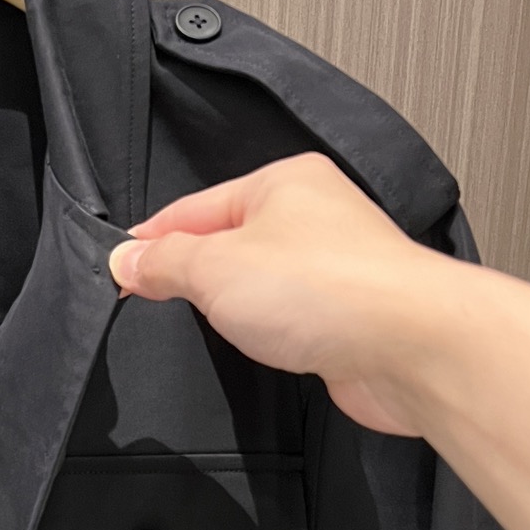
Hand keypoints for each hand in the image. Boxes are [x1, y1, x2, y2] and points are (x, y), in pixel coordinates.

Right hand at [108, 152, 453, 434]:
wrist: (409, 345)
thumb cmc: (330, 289)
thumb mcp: (215, 267)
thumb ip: (164, 262)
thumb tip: (128, 259)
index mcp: (283, 182)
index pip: (196, 207)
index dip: (152, 241)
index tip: (120, 270)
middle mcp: (314, 217)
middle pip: (229, 242)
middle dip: (193, 274)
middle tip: (152, 299)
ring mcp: (335, 267)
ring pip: (262, 282)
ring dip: (234, 307)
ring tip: (213, 324)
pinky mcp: (349, 316)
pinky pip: (291, 318)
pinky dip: (269, 333)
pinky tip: (262, 347)